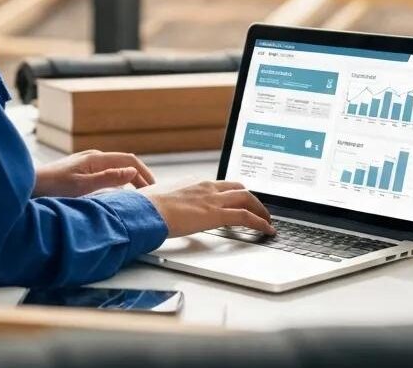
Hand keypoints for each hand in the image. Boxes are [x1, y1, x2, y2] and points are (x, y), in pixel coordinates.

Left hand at [33, 150, 155, 197]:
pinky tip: (119, 194)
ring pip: (116, 169)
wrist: (29, 186)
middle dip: (140, 176)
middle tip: (152, 194)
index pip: (130, 160)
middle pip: (125, 164)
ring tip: (140, 195)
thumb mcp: (82, 185)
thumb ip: (108, 178)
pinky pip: (106, 174)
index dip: (145, 173)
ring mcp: (87, 164)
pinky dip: (118, 182)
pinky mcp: (81, 171)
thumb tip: (133, 171)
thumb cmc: (52, 186)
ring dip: (130, 180)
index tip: (156, 188)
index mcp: (96, 158)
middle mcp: (94, 158)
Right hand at [138, 180, 274, 237]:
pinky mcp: (216, 214)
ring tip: (267, 221)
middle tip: (258, 209)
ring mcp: (212, 199)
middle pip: (238, 188)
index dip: (232, 193)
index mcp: (193, 182)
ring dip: (260, 210)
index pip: (220, 185)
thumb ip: (165, 203)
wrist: (145, 211)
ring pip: (247, 199)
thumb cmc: (146, 207)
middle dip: (251, 198)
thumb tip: (158, 209)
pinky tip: (267, 230)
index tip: (237, 200)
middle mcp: (206, 186)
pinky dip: (260, 223)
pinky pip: (246, 217)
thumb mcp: (157, 200)